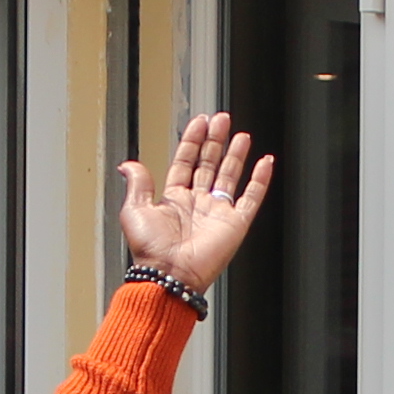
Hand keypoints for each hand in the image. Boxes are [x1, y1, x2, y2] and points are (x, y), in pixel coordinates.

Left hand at [117, 109, 276, 298]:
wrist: (169, 274)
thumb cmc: (150, 250)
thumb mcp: (135, 210)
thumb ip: (138, 183)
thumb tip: (128, 164)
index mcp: (174, 199)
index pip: (186, 162)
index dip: (193, 141)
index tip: (200, 122)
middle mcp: (197, 204)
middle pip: (209, 164)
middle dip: (216, 140)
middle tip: (222, 119)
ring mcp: (218, 213)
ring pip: (230, 176)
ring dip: (236, 155)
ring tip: (241, 135)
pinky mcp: (235, 224)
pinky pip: (251, 198)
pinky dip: (260, 180)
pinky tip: (265, 163)